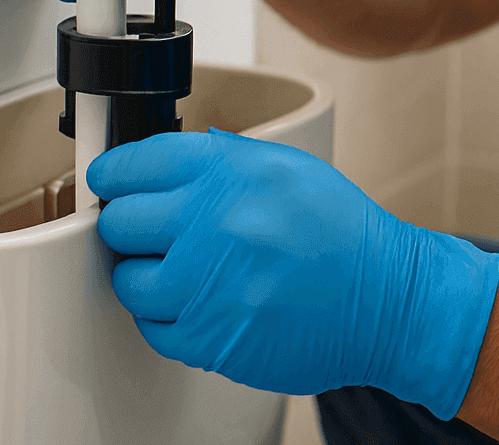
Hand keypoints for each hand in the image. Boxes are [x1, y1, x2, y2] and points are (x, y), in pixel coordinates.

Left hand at [87, 129, 498, 419]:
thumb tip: (157, 167)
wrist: (386, 300)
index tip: (111, 184)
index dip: (115, 175)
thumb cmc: (342, 235)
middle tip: (153, 233)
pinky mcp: (209, 337)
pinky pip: (152, 326)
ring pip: (127, 278)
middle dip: (132, 226)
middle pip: (120, 221)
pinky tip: (204, 304)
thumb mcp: (288, 169)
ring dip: (147, 276)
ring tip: (184, 273)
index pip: (136, 164)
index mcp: (233, 172)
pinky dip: (170, 318)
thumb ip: (221, 161)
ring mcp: (208, 284)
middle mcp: (215, 222)